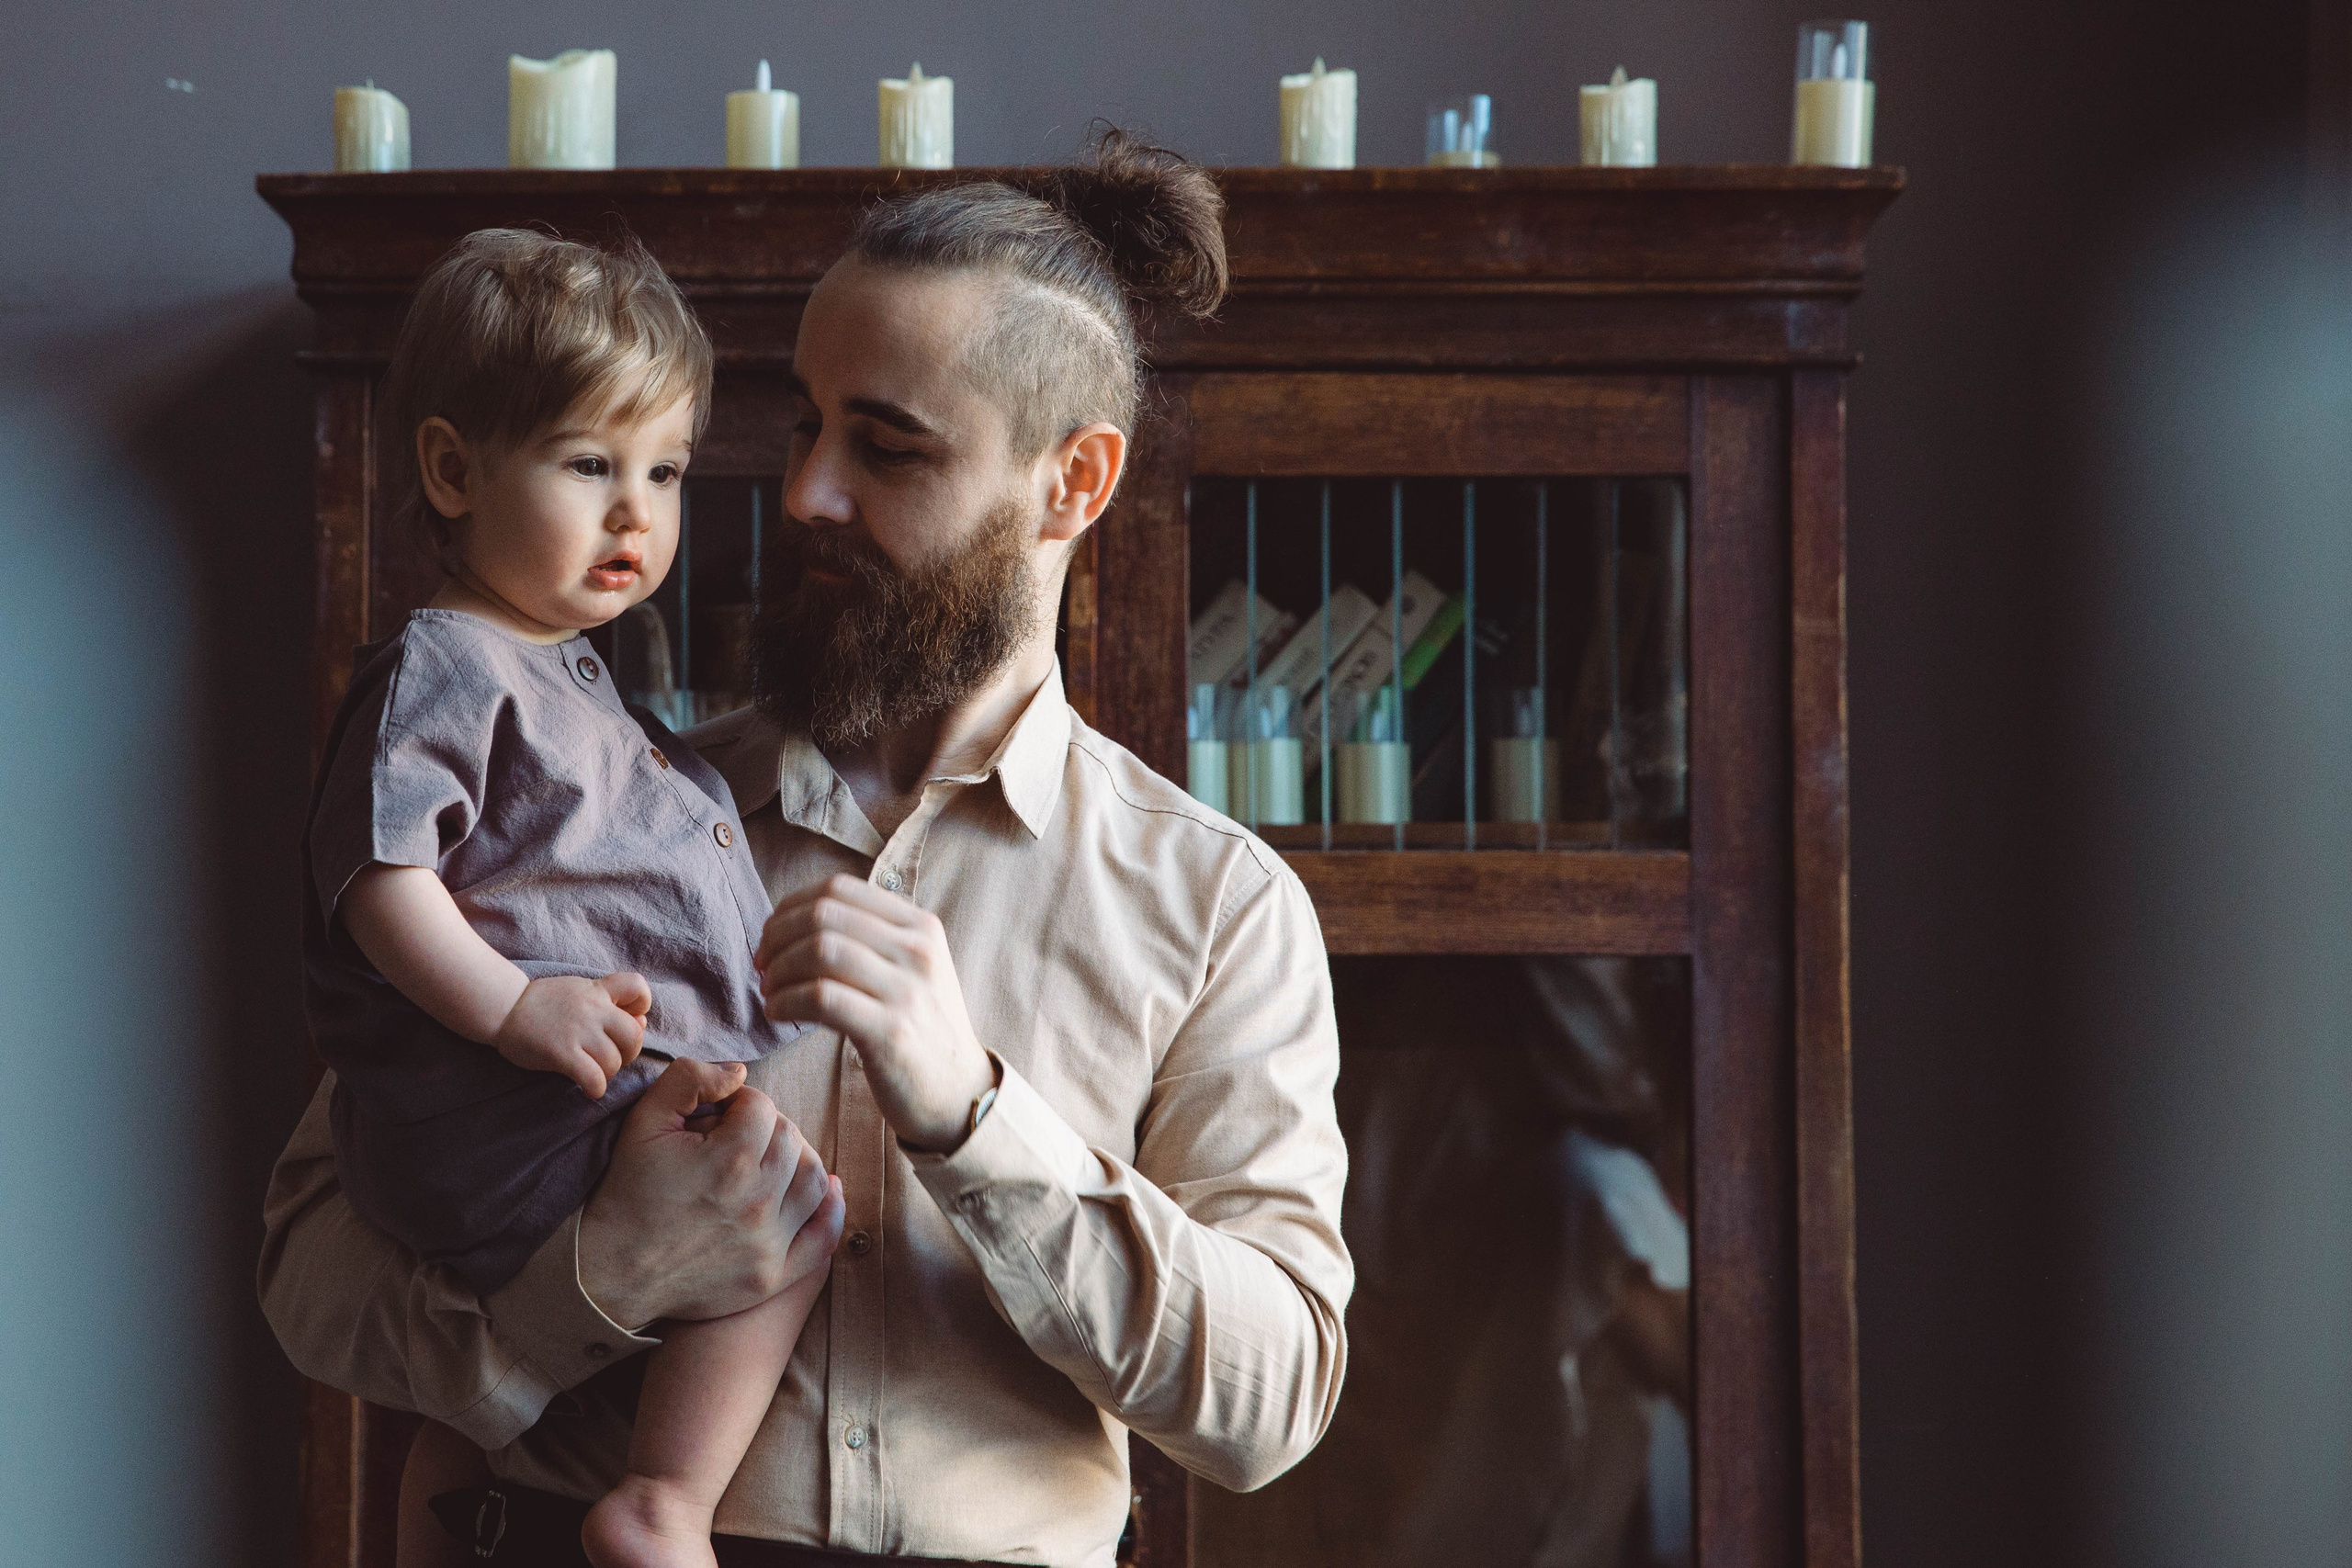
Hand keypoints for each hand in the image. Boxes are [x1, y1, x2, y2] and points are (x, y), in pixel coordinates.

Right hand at [490, 972, 649, 1098]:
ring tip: (593, 1072)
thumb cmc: (542, 1003)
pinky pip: (594, 1077)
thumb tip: (641, 1021)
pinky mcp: (562, 1052)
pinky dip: (596, 1088)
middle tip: (612, 1056)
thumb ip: (609, 1002)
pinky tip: (588, 1088)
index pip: (637, 986)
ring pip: (615, 1061)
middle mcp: (592, 1008)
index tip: (631, 1016)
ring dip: (608, 1073)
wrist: (503, 1008)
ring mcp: (578, 1031)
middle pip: (634, 1035)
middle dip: (629, 1052)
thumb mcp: (578, 990)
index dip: (642, 1004)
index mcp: (597, 990)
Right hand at [578, 1059, 845, 1327]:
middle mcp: (757, 1202)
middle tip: (736, 1138)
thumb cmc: (625, 1194)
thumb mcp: (643, 1123)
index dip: (739, 1103)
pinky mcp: (772, 1276)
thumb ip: (690, 1080)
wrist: (609, 1274)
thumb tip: (739, 1073)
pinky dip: (830, 1210)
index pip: (762, 1106)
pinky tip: (827, 1190)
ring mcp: (768, 1243)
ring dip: (797, 1160)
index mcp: (729, 1160)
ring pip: (813, 1180)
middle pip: (791, 1139)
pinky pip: (822, 1237)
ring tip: (767, 1160)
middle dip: (766, 1128)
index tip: (718, 1117)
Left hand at [757, 874, 995, 1152]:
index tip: (772, 936)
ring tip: (770, 991)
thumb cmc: (921, 1028)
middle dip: (778, 937)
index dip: (791, 907)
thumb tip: (793, 920)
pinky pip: (820, 998)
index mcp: (921, 926)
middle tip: (763, 965)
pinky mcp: (890, 1031)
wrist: (959, 1092)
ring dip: (779, 970)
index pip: (839, 888)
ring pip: (820, 951)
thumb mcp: (912, 969)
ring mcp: (907, 990)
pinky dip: (785, 1001)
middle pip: (824, 915)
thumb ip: (869, 938)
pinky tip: (778, 1013)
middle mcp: (918, 950)